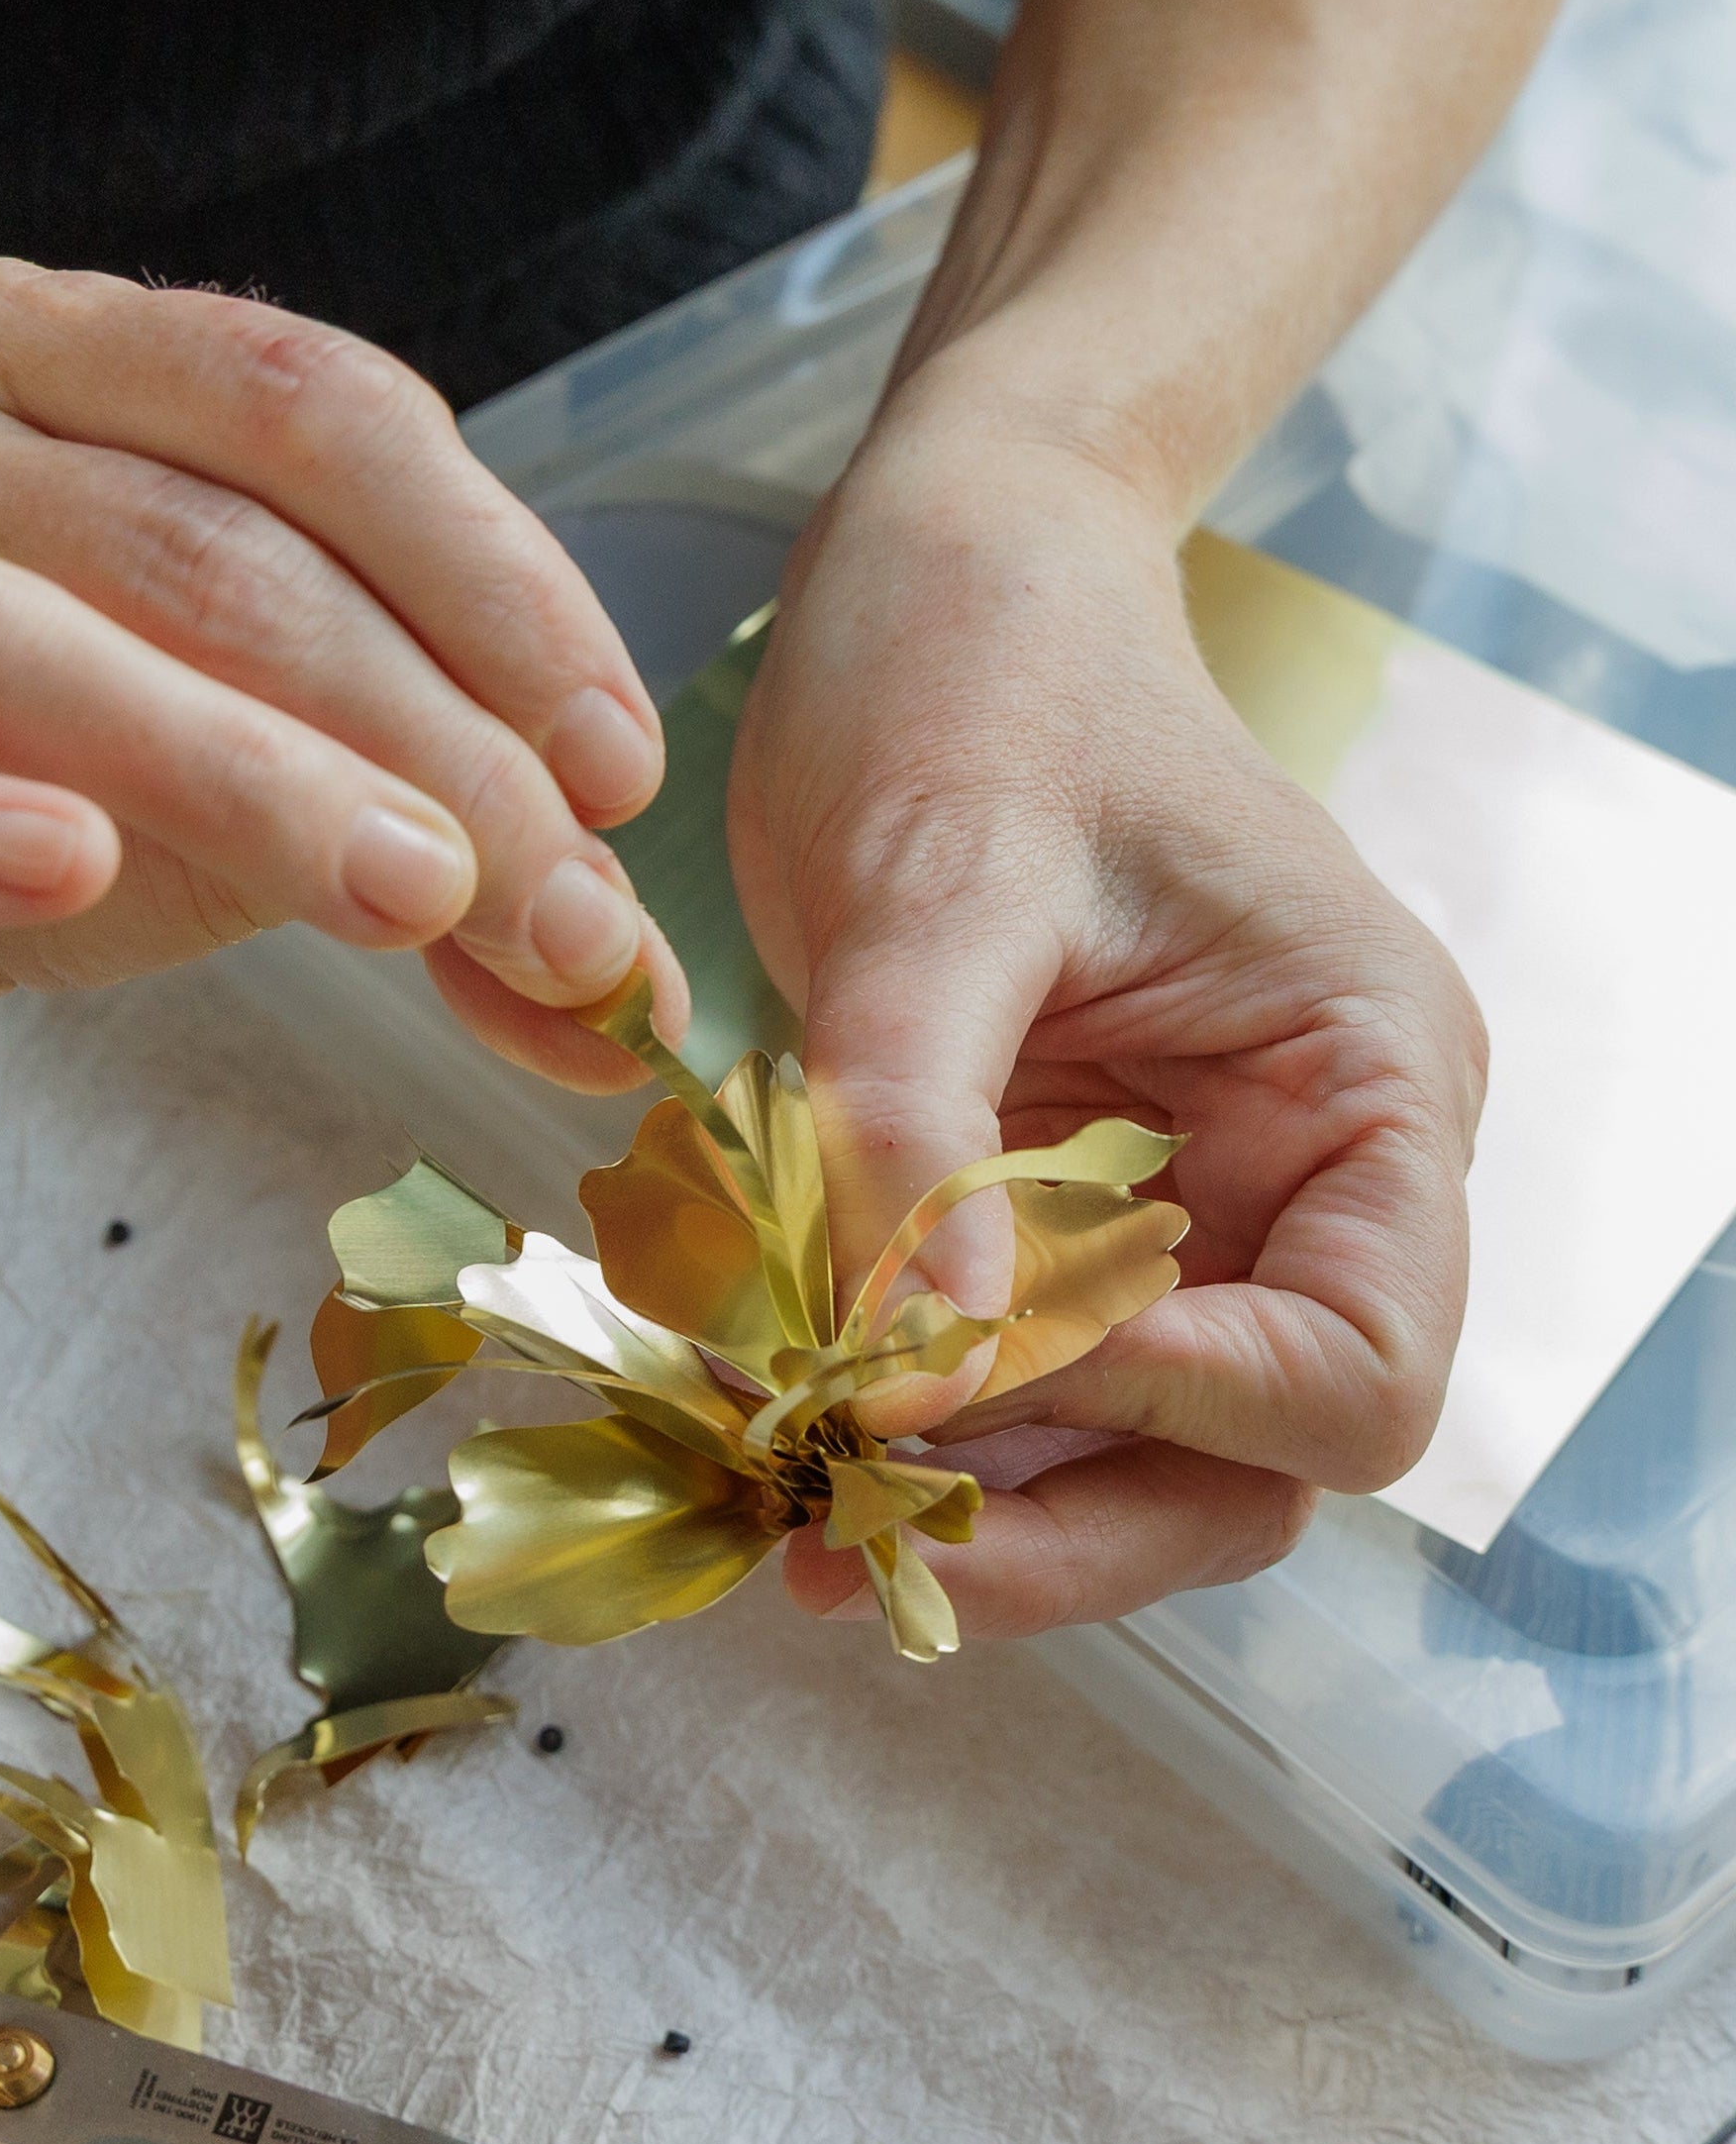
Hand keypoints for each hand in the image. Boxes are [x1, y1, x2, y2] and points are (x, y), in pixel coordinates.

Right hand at [0, 261, 684, 1120]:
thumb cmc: (6, 790)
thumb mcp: (247, 788)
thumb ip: (428, 851)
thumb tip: (624, 996)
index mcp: (65, 361)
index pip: (315, 411)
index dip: (496, 580)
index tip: (612, 762)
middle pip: (203, 543)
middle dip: (422, 732)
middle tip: (560, 905)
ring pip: (10, 636)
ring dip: (246, 773)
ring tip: (412, 896)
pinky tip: (74, 863)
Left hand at [730, 408, 1486, 1635]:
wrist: (941, 587)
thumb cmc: (985, 671)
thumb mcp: (948, 877)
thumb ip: (926, 1117)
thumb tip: (915, 1368)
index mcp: (1366, 1087)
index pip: (1353, 1367)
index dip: (1173, 1416)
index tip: (966, 1375)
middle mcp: (1299, 1177)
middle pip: (1240, 1464)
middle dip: (1055, 1526)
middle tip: (847, 1556)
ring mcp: (1175, 1204)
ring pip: (1117, 1451)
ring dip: (964, 1503)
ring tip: (785, 1509)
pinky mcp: (1051, 1207)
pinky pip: (1003, 1371)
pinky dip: (903, 1418)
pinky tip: (776, 1421)